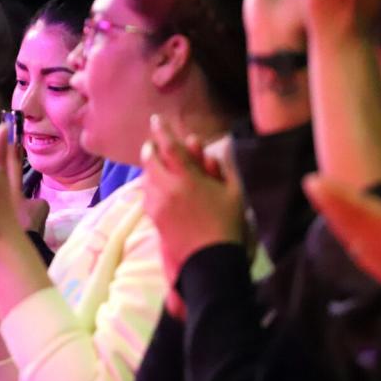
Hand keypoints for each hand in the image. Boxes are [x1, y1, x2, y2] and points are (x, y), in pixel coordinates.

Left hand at [139, 115, 244, 287]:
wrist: (210, 261)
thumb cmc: (227, 225)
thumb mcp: (234, 193)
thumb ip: (224, 168)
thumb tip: (218, 148)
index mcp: (187, 179)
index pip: (169, 147)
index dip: (162, 131)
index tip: (155, 119)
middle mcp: (166, 188)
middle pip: (150, 160)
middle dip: (151, 149)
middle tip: (153, 144)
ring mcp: (157, 204)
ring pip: (146, 177)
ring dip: (150, 167)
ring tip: (156, 164)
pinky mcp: (153, 218)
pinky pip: (147, 194)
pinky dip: (150, 185)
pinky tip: (158, 186)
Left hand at [303, 163, 380, 320]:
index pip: (361, 211)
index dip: (337, 197)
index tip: (315, 182)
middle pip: (347, 221)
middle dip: (329, 201)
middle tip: (310, 183)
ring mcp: (376, 261)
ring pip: (347, 233)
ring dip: (332, 213)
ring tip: (316, 192)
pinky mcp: (378, 268)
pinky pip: (353, 243)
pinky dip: (341, 228)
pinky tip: (333, 220)